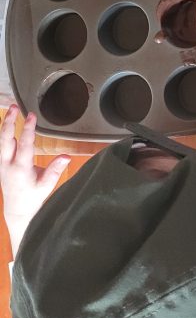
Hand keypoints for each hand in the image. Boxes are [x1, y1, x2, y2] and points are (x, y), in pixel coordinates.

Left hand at [0, 106, 68, 254]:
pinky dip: (4, 133)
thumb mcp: (46, 186)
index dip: (28, 129)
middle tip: (14, 107)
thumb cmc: (33, 198)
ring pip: (0, 141)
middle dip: (9, 122)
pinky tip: (7, 123)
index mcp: (20, 169)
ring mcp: (2, 164)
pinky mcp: (1, 164)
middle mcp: (7, 165)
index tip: (31, 115)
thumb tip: (67, 156)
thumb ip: (55, 170)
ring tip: (11, 110)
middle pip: (5, 140)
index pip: (24, 145)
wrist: (17, 210)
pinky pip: (0, 145)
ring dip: (5, 125)